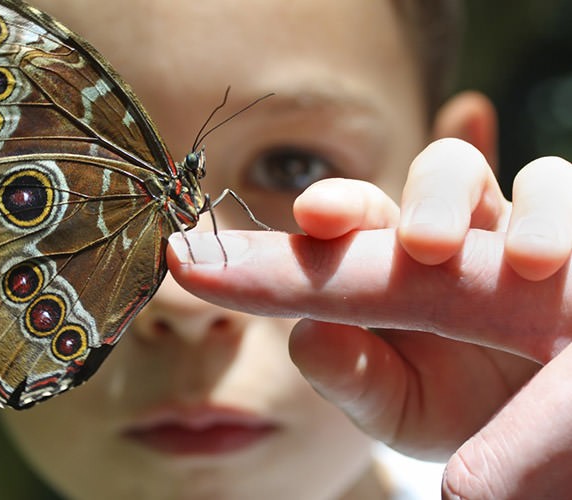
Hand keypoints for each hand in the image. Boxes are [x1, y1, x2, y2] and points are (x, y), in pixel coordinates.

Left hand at [167, 138, 571, 498]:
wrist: (526, 445)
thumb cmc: (450, 408)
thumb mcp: (397, 406)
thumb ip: (350, 374)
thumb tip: (305, 336)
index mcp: (400, 258)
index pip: (367, 213)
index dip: (341, 204)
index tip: (314, 214)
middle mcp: (468, 231)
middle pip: (447, 173)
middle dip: (433, 196)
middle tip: (424, 244)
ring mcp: (534, 234)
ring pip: (541, 181)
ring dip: (534, 209)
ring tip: (529, 262)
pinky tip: (569, 228)